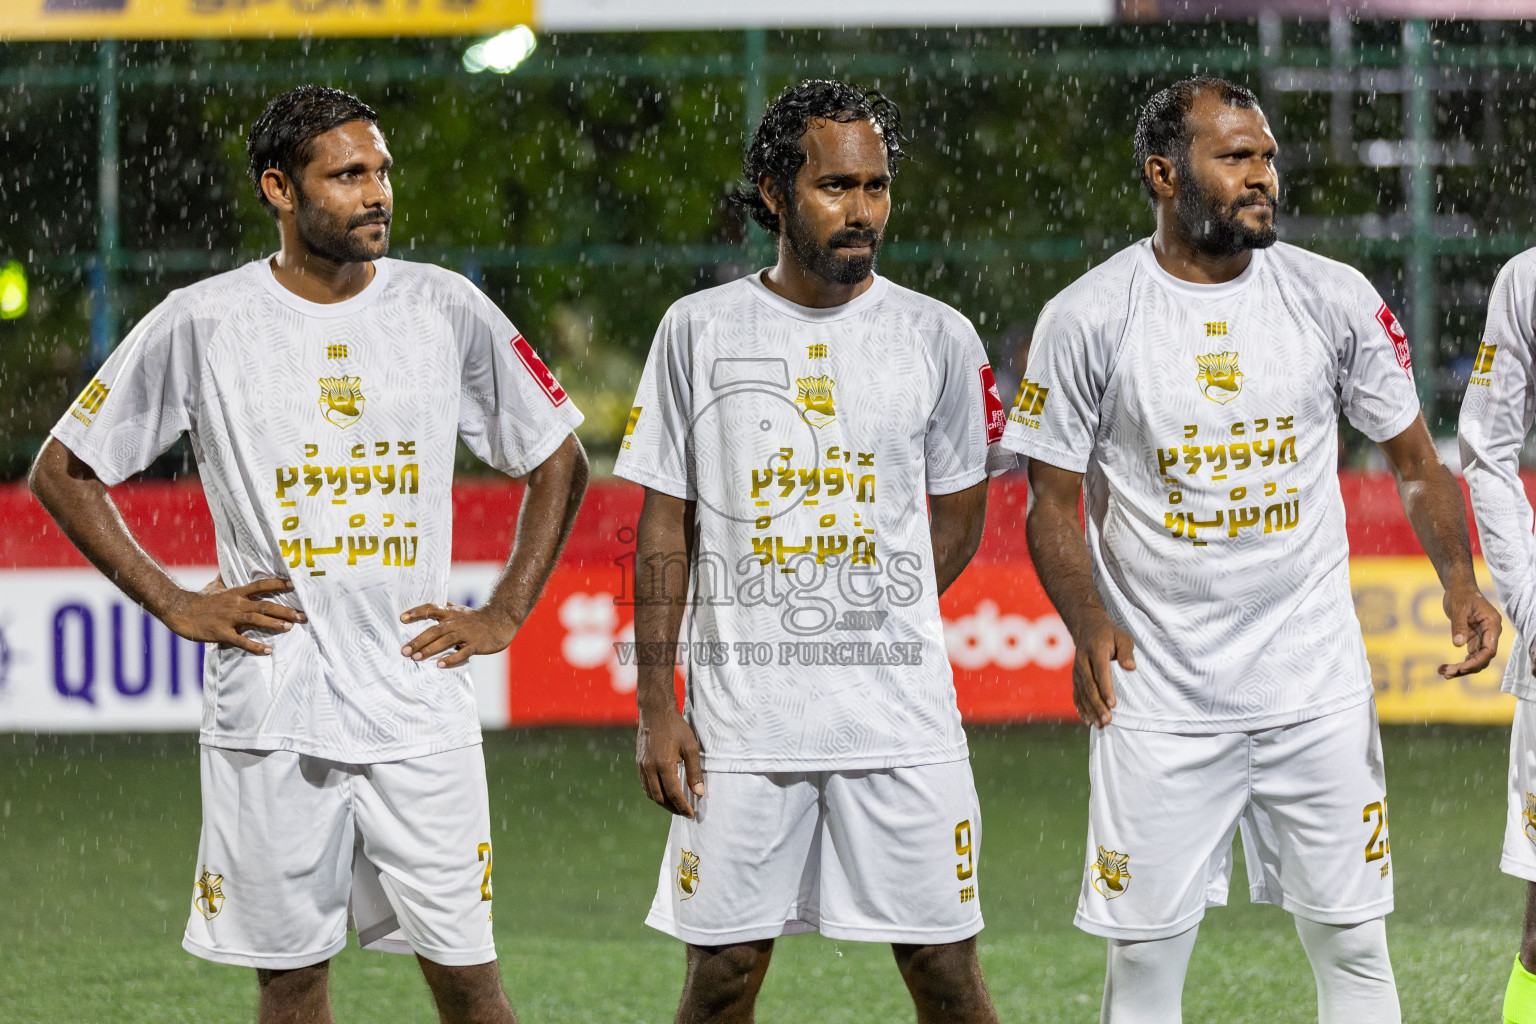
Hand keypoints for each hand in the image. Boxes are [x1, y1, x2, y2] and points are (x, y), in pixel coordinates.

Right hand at [160, 577, 304, 654]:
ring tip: (290, 627)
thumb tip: (229, 569)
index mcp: (236, 592)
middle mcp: (236, 604)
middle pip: (265, 604)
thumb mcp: (214, 586)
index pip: (261, 585)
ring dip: (275, 624)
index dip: (278, 583)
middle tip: (303, 615)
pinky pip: (241, 640)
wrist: (178, 609)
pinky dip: (255, 646)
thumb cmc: (198, 599)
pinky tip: (268, 651)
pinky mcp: (221, 633)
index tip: (294, 584)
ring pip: (257, 619)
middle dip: (286, 610)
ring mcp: (229, 618)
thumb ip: (226, 579)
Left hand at [399, 603, 515, 667]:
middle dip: (418, 640)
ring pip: (446, 641)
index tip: (401, 618)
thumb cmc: (476, 618)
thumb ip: (443, 610)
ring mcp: (467, 633)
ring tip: (416, 658)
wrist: (501, 621)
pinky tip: (439, 665)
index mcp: (451, 613)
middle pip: (435, 630)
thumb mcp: (459, 610)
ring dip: (430, 650)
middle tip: (404, 651)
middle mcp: (457, 622)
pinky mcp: (476, 644)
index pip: (431, 609)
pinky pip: (462, 652)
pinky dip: (451, 659)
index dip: (416, 612)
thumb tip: (425, 609)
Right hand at [635, 701, 704, 817]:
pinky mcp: (638, 763)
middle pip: (660, 798)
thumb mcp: (691, 747)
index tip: (691, 814)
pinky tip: (663, 792)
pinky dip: (654, 793)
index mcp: (664, 765)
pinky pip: (645, 785)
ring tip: (675, 805)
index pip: (674, 794)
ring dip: (663, 802)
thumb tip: (699, 793)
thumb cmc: (676, 727)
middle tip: (684, 812)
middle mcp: (649, 768)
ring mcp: (642, 766)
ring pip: (650, 793)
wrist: (655, 712)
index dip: (683, 807)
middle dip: (672, 808)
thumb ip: (695, 772)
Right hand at [1072, 615, 1135, 727]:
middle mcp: (1082, 661)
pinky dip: (1081, 708)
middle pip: (1090, 686)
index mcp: (1095, 650)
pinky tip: (1088, 720)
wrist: (1087, 627)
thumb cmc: (1109, 634)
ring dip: (1090, 710)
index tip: (1113, 704)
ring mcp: (1077, 670)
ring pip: (1082, 693)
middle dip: (1098, 705)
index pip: (1101, 672)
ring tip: (1099, 725)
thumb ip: (1127, 651)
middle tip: (1107, 721)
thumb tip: (1130, 667)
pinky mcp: (1075, 677)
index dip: (1106, 689)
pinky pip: (1077, 694)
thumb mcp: (1123, 637)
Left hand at [1440, 583, 1501, 677]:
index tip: (1461, 668)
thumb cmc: (1461, 594)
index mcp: (1491, 625)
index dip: (1477, 661)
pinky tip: (1445, 668)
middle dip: (1466, 668)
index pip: (1489, 650)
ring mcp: (1481, 637)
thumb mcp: (1458, 608)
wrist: (1458, 587)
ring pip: (1475, 659)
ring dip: (1461, 668)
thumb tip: (1458, 645)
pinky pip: (1468, 655)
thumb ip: (1459, 626)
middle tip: (1447, 673)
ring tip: (1443, 673)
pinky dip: (1458, 663)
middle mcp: (1489, 634)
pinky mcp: (1473, 638)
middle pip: (1482, 658)